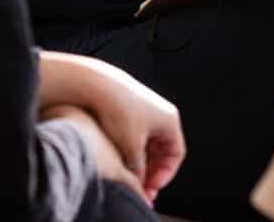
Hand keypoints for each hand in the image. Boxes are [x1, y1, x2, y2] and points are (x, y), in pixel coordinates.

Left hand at [39, 53, 185, 203]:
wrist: (97, 85)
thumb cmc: (118, 113)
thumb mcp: (131, 147)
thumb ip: (139, 169)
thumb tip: (138, 185)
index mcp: (169, 121)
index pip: (176, 154)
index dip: (166, 174)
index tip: (152, 188)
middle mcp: (161, 114)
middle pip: (162, 150)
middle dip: (151, 170)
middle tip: (140, 188)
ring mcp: (146, 110)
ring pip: (147, 144)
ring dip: (140, 161)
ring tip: (127, 176)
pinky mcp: (130, 109)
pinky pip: (136, 135)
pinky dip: (130, 149)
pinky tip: (117, 160)